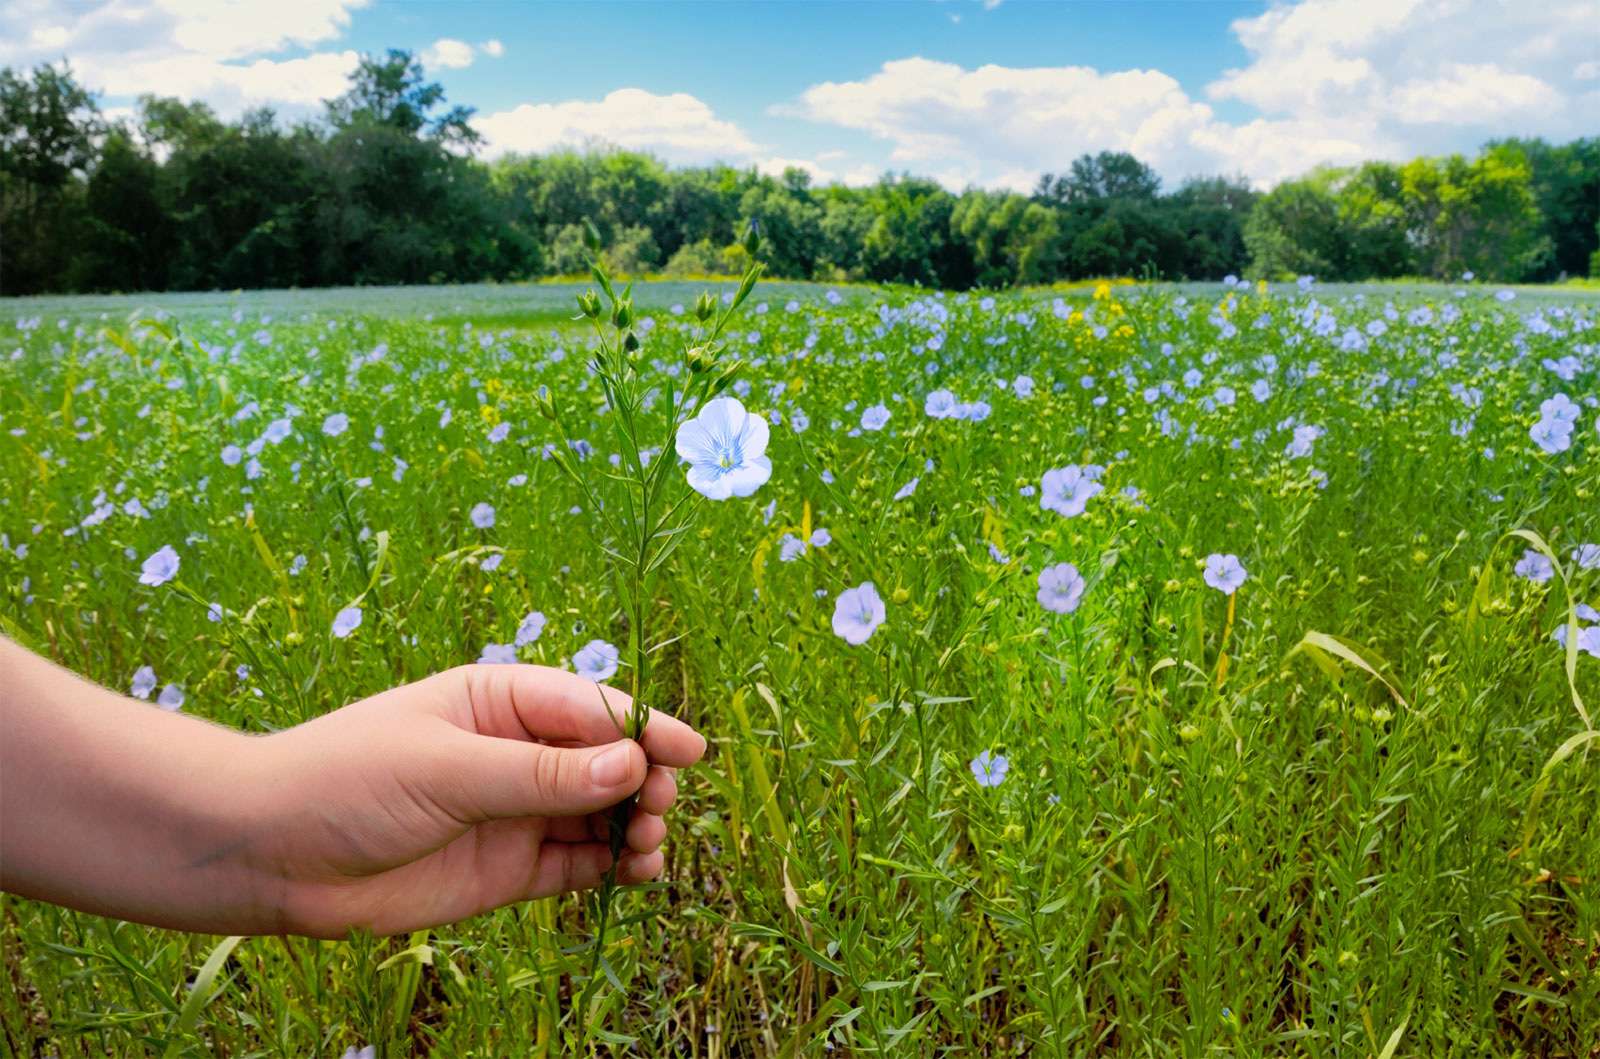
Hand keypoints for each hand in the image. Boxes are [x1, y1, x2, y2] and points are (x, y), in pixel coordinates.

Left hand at [247, 664, 704, 937]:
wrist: (269, 855)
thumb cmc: (345, 781)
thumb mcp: (445, 769)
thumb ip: (539, 774)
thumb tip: (629, 763)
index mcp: (499, 700)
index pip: (589, 707)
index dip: (643, 728)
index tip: (689, 752)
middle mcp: (516, 752)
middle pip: (606, 760)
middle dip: (643, 779)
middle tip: (655, 806)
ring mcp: (514, 812)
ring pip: (600, 814)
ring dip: (634, 825)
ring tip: (647, 845)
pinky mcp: (508, 870)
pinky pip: (578, 864)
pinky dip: (613, 867)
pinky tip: (633, 872)